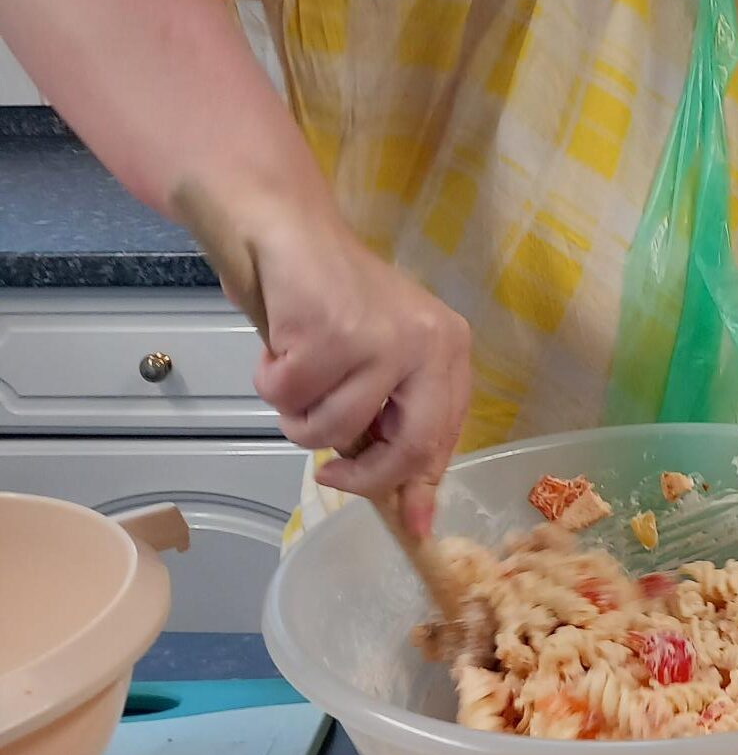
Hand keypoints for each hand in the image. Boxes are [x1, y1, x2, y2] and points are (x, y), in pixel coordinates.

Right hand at [243, 198, 470, 536]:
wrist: (289, 231)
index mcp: (448, 351)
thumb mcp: (383, 359)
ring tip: (292, 375)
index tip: (411, 524)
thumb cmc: (333, 300)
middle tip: (329, 474)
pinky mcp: (331, 332)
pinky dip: (270, 380)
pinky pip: (289, 396)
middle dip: (361, 476)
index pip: (442, 436)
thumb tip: (414, 513)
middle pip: (405, 448)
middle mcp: (427, 344)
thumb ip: (398, 423)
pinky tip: (278, 346)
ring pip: (331, 428)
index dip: (420, 485)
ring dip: (296, 415)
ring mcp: (381, 338)